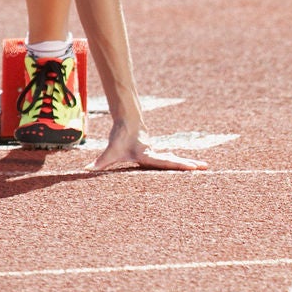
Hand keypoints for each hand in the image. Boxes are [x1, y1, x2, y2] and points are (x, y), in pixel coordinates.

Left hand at [87, 123, 206, 170]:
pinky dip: (181, 162)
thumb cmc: (120, 138)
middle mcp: (156, 154)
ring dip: (188, 163)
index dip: (179, 165)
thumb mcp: (110, 152)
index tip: (193, 167)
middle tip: (206, 167)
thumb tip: (85, 169)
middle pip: (175, 160)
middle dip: (190, 164)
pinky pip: (171, 159)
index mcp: (148, 155)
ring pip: (175, 159)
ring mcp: (158, 153)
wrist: (127, 121)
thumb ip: (100, 162)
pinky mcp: (157, 152)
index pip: (165, 162)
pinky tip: (189, 166)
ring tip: (204, 167)